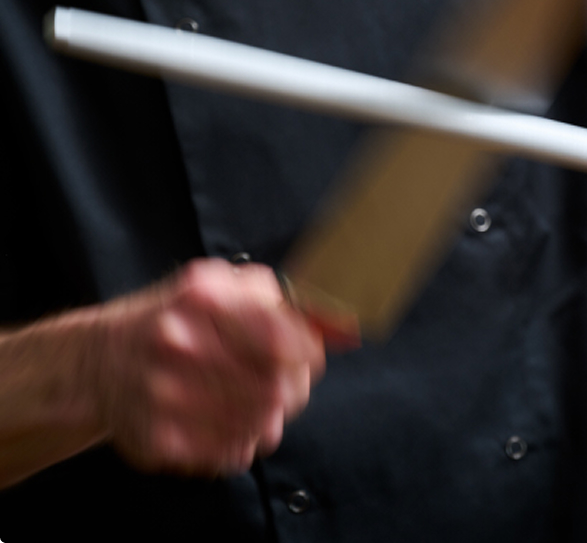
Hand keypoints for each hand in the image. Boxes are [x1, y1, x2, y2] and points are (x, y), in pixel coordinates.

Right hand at [94, 258, 324, 474]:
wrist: (97, 359)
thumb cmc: (174, 318)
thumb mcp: (220, 285)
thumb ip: (279, 300)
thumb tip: (337, 327)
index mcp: (202, 297)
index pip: (285, 338)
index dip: (309, 354)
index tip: (308, 358)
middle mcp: (179, 342)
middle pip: (277, 386)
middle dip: (293, 389)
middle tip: (284, 386)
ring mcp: (163, 393)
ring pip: (259, 424)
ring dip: (270, 418)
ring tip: (257, 404)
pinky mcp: (156, 438)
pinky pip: (229, 453)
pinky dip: (242, 442)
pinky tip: (229, 423)